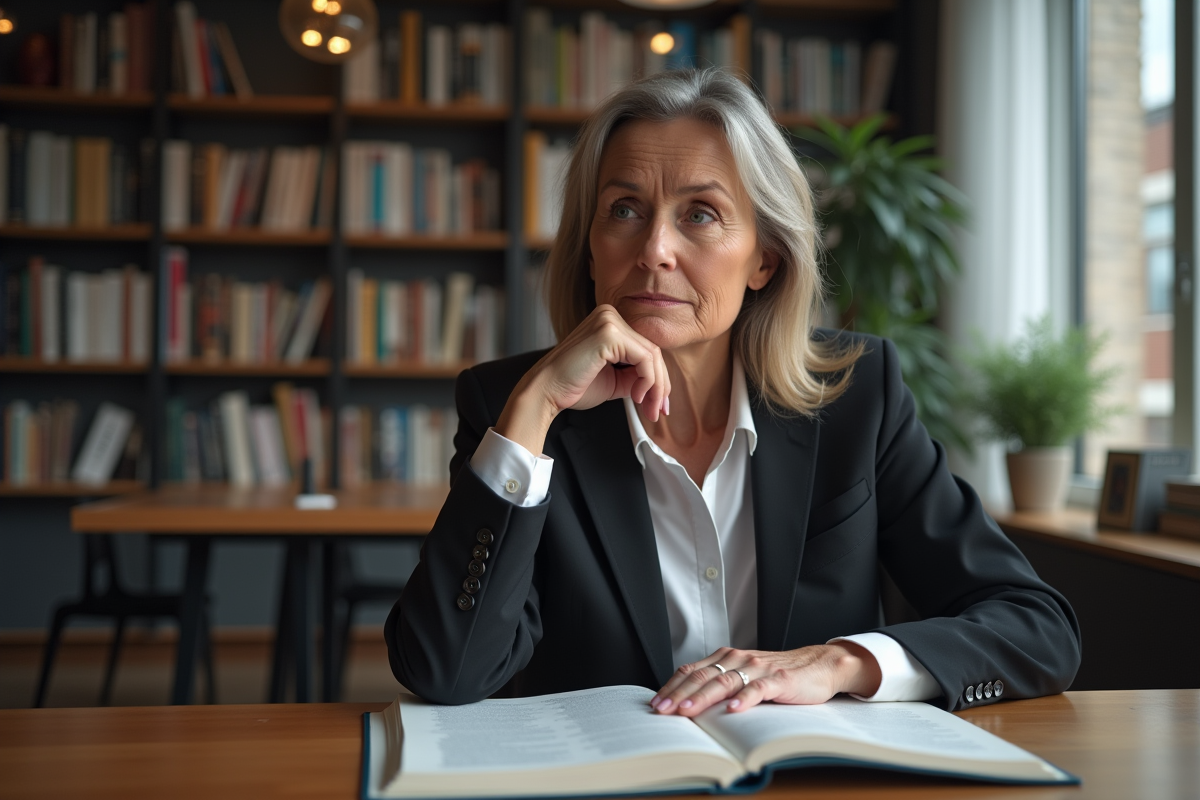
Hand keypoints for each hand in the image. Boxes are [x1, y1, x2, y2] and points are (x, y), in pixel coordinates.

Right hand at [496, 304, 670, 455]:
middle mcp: (610, 314)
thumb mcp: (614, 380)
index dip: (658, 377)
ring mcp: (609, 321)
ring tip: (648, 408)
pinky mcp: (609, 333)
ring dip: (656, 387)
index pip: (645, 347)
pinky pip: (644, 358)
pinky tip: (635, 397)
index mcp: (609, 321)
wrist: (546, 392)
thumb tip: (660, 386)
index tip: (660, 403)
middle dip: (660, 385)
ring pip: (652, 355)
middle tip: (659, 410)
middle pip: (652, 350)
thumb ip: (635, 376)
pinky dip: (647, 381)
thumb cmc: (573, 386)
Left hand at [649, 643, 882, 716]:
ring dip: (703, 698)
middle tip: (662, 711)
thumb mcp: (744, 676)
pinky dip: (744, 699)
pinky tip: (732, 710)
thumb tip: (686, 705)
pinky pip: (758, 689)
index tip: (654, 704)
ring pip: (724, 682)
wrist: (818, 665)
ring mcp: (758, 668)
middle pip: (702, 677)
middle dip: (679, 695)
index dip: (671, 687)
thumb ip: (720, 684)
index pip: (691, 671)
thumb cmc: (777, 675)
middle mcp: (738, 659)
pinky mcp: (779, 679)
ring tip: (687, 711)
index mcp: (726, 658)